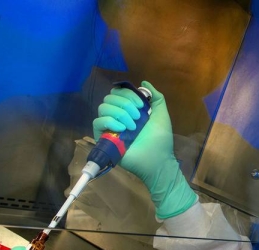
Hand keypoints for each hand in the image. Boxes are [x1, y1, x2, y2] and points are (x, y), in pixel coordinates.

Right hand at [92, 81, 196, 218]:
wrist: (157, 158)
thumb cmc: (160, 137)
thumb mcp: (161, 113)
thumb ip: (155, 96)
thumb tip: (143, 83)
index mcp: (130, 109)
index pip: (119, 92)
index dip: (129, 94)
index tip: (141, 105)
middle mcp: (118, 115)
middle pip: (110, 97)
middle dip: (126, 104)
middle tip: (138, 117)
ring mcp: (110, 126)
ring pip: (103, 107)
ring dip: (120, 113)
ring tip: (132, 126)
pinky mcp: (103, 138)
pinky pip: (97, 122)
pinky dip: (109, 121)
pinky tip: (122, 129)